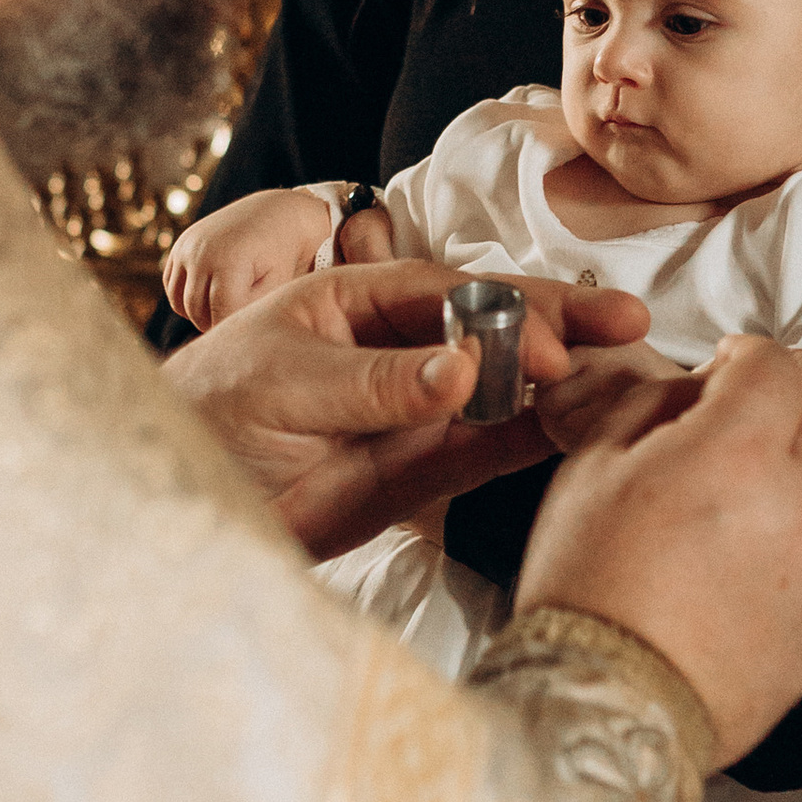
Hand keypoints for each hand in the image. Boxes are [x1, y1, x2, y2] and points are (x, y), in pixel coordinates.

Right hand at [163, 183, 400, 328]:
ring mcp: (186, 247)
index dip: (240, 331)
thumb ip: (257, 315)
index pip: (221, 317)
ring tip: (235, 313)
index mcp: (227, 260)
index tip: (258, 335)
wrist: (283, 214)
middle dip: (221, 324)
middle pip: (198, 314)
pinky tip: (216, 300)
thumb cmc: (293, 256)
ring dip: (203, 314)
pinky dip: (191, 299)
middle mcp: (200, 251)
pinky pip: (174, 289)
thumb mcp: (283, 288)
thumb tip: (238, 350)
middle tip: (247, 328)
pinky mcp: (180, 247)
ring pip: (183, 304)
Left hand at [166, 261, 650, 556]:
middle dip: (559, 328)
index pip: (449, 294)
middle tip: (628, 327)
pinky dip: (533, 440)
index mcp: (354, 302)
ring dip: (560, 382)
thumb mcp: (281, 385)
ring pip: (501, 390)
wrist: (172, 507)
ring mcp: (410, 412)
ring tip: (629, 377)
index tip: (556, 340)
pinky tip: (581, 429)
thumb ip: (374, 381)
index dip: (508, 312)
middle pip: (491, 331)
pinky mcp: (416, 474)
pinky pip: (485, 451)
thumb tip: (463, 370)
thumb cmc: (205, 415)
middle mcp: (393, 349)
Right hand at [517, 336, 801, 767]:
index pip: (776, 366)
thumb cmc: (588, 590)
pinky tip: (730, 584)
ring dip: (786, 492)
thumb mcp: (593, 466)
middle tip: (713, 454)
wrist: (604, 708)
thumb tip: (694, 389)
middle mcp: (798, 503)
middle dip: (769, 425)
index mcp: (738, 450)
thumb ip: (655, 404)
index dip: (743, 362)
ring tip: (717, 529)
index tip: (724, 375)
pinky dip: (789, 560)